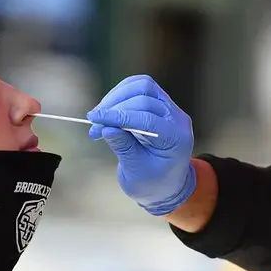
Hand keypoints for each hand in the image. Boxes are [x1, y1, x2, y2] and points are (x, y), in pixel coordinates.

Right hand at [86, 75, 195, 215]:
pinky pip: (139, 88)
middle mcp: (176, 119)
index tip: (95, 120)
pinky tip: (107, 110)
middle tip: (93, 124)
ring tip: (99, 116)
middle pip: (144, 97)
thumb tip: (107, 128)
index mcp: (175, 139)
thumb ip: (124, 149)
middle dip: (114, 108)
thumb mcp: (136, 172)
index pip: (146, 118)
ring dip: (116, 97)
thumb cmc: (152, 183)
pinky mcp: (159, 103)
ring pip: (142, 86)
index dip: (118, 116)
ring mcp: (169, 108)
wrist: (166, 184)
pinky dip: (120, 94)